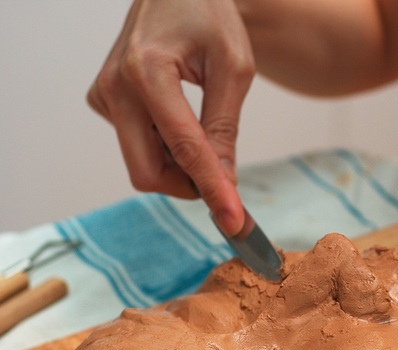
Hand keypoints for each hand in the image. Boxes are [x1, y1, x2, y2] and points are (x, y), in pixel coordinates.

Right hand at [87, 0, 253, 235]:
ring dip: (179, 166)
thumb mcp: (234, 68)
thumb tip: (225, 181)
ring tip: (207, 130)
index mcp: (147, 71)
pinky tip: (183, 119)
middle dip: (189, 185)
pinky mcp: (104, 99)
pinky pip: (137, 145)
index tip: (234, 222)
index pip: (184, 149)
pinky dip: (166, 148)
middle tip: (225, 180)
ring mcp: (104, 94)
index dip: (212, 189)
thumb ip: (225, 127)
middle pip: (147, 172)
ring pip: (142, 162)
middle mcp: (115, 86)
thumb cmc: (210, 16)